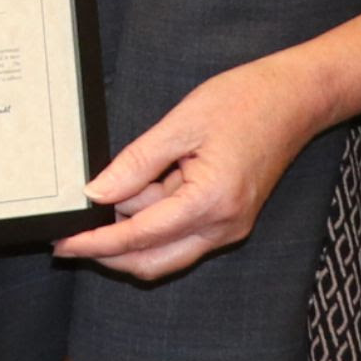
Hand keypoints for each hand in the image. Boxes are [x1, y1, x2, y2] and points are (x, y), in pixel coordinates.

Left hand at [50, 51, 327, 282]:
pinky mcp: (229, 219)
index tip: (64, 244)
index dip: (97, 243)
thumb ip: (137, 162)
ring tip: (105, 198)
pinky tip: (135, 195)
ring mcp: (229, 227)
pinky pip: (181, 233)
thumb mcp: (182, 123)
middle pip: (151, 261)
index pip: (140, 237)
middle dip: (109, 252)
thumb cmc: (246, 101)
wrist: (297, 99)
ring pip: (165, 251)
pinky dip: (153, 223)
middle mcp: (223, 226)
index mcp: (211, 202)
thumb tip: (97, 191)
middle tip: (69, 236)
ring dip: (131, 234)